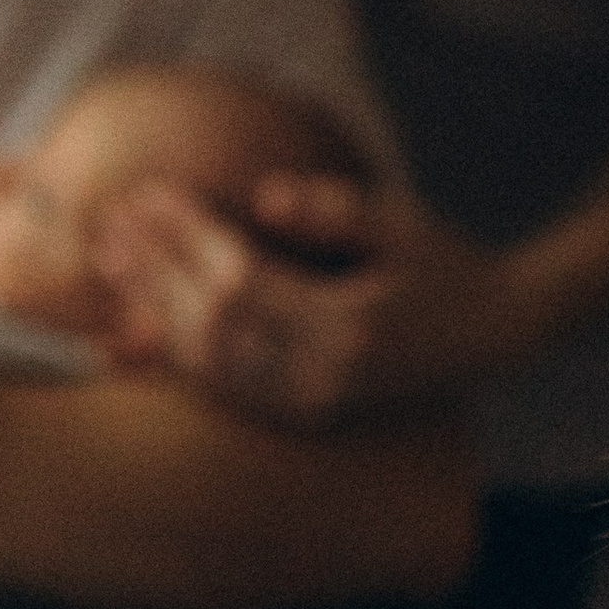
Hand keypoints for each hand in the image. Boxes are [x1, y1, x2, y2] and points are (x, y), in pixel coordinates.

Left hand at [91, 173, 517, 422]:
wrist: (497, 334)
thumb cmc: (447, 266)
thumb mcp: (402, 223)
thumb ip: (334, 211)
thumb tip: (265, 197)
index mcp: (350, 327)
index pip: (241, 279)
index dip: (188, 235)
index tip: (148, 192)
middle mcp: (326, 377)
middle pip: (212, 324)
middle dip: (156, 268)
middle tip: (112, 221)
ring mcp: (314, 405)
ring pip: (209, 365)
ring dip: (155, 310)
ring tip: (115, 262)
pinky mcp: (307, 416)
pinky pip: (227, 391)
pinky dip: (178, 355)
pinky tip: (141, 322)